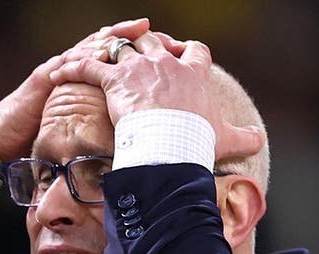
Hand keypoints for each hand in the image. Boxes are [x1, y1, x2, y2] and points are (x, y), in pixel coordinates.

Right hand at [0, 18, 151, 161]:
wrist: (3, 140)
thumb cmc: (39, 138)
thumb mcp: (78, 130)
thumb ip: (98, 125)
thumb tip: (130, 139)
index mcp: (80, 81)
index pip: (109, 58)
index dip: (131, 50)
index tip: (157, 44)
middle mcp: (69, 71)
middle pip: (100, 45)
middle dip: (124, 35)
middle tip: (147, 26)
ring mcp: (56, 72)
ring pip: (85, 48)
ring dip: (108, 39)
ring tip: (129, 32)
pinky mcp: (43, 79)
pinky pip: (65, 63)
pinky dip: (83, 57)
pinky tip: (100, 54)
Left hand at [48, 31, 264, 162]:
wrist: (172, 145)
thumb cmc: (197, 142)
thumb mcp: (226, 139)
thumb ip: (244, 137)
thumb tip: (259, 141)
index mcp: (194, 74)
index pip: (194, 51)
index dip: (187, 52)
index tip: (182, 56)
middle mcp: (166, 64)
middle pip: (152, 42)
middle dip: (144, 45)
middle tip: (134, 55)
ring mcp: (139, 69)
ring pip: (119, 48)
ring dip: (104, 51)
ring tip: (91, 57)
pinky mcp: (115, 79)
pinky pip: (88, 66)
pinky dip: (72, 67)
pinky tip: (59, 71)